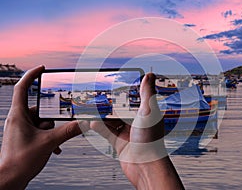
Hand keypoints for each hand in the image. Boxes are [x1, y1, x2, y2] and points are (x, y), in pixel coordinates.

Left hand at [0, 65, 87, 189]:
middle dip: (52, 118)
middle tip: (59, 124)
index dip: (32, 75)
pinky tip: (55, 149)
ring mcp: (21, 129)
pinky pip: (40, 131)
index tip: (42, 68)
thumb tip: (84, 123)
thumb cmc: (20, 161)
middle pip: (40, 108)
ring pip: (42, 122)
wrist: (9, 180)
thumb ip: (69, 131)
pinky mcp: (24, 137)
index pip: (22, 88)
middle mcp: (18, 119)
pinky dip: (49, 138)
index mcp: (18, 115)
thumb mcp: (49, 143)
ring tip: (55, 143)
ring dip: (52, 131)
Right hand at [91, 73, 183, 188]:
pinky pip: (107, 133)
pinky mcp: (120, 144)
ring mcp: (129, 134)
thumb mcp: (148, 111)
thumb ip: (147, 93)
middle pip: (122, 111)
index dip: (128, 92)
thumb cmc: (151, 140)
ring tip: (92, 107)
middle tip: (100, 95)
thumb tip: (149, 76)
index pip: (136, 100)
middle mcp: (138, 124)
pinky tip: (91, 121)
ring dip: (103, 116)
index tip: (118, 83)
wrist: (145, 166)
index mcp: (147, 115)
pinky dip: (100, 127)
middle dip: (111, 104)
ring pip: (113, 122)